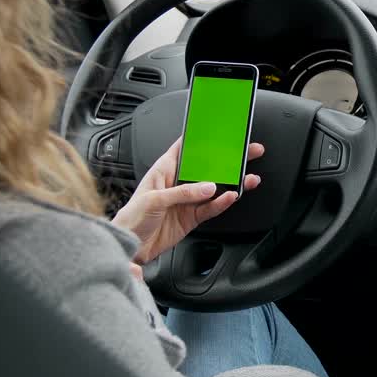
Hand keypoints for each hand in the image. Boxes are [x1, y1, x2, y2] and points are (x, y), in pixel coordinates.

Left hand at [112, 137, 263, 262]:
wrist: (130, 246)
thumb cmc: (132, 217)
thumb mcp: (155, 199)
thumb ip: (182, 192)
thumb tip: (207, 187)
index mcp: (164, 169)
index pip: (185, 148)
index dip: (201, 138)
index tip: (219, 131)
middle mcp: (178, 182)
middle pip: (207, 168)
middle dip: (227, 160)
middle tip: (247, 152)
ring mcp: (187, 200)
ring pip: (214, 188)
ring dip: (231, 183)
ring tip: (247, 178)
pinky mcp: (192, 216)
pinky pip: (211, 208)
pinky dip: (222, 203)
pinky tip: (231, 196)